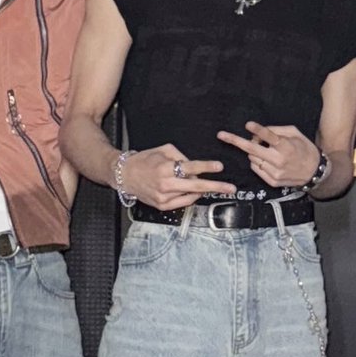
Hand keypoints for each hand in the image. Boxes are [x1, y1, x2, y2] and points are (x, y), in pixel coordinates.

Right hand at [117, 143, 236, 209]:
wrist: (125, 176)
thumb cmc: (144, 161)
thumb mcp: (162, 150)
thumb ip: (180, 156)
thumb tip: (195, 166)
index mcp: (165, 167)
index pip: (190, 167)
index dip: (206, 167)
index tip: (219, 166)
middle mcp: (165, 184)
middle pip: (196, 185)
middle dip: (215, 186)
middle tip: (230, 188)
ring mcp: (164, 197)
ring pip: (191, 195)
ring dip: (203, 190)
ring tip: (212, 187)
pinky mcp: (163, 206)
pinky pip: (184, 203)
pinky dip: (191, 196)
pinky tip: (195, 191)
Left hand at [217, 121, 320, 188]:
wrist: (314, 172)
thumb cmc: (304, 149)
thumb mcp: (295, 134)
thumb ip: (277, 130)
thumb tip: (260, 131)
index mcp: (286, 147)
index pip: (269, 136)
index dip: (258, 130)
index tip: (247, 125)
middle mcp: (279, 160)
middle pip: (252, 150)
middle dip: (235, 141)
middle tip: (221, 135)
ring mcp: (274, 173)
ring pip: (252, 159)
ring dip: (252, 152)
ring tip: (264, 150)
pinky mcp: (272, 181)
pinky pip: (256, 168)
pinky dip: (257, 162)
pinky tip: (266, 160)